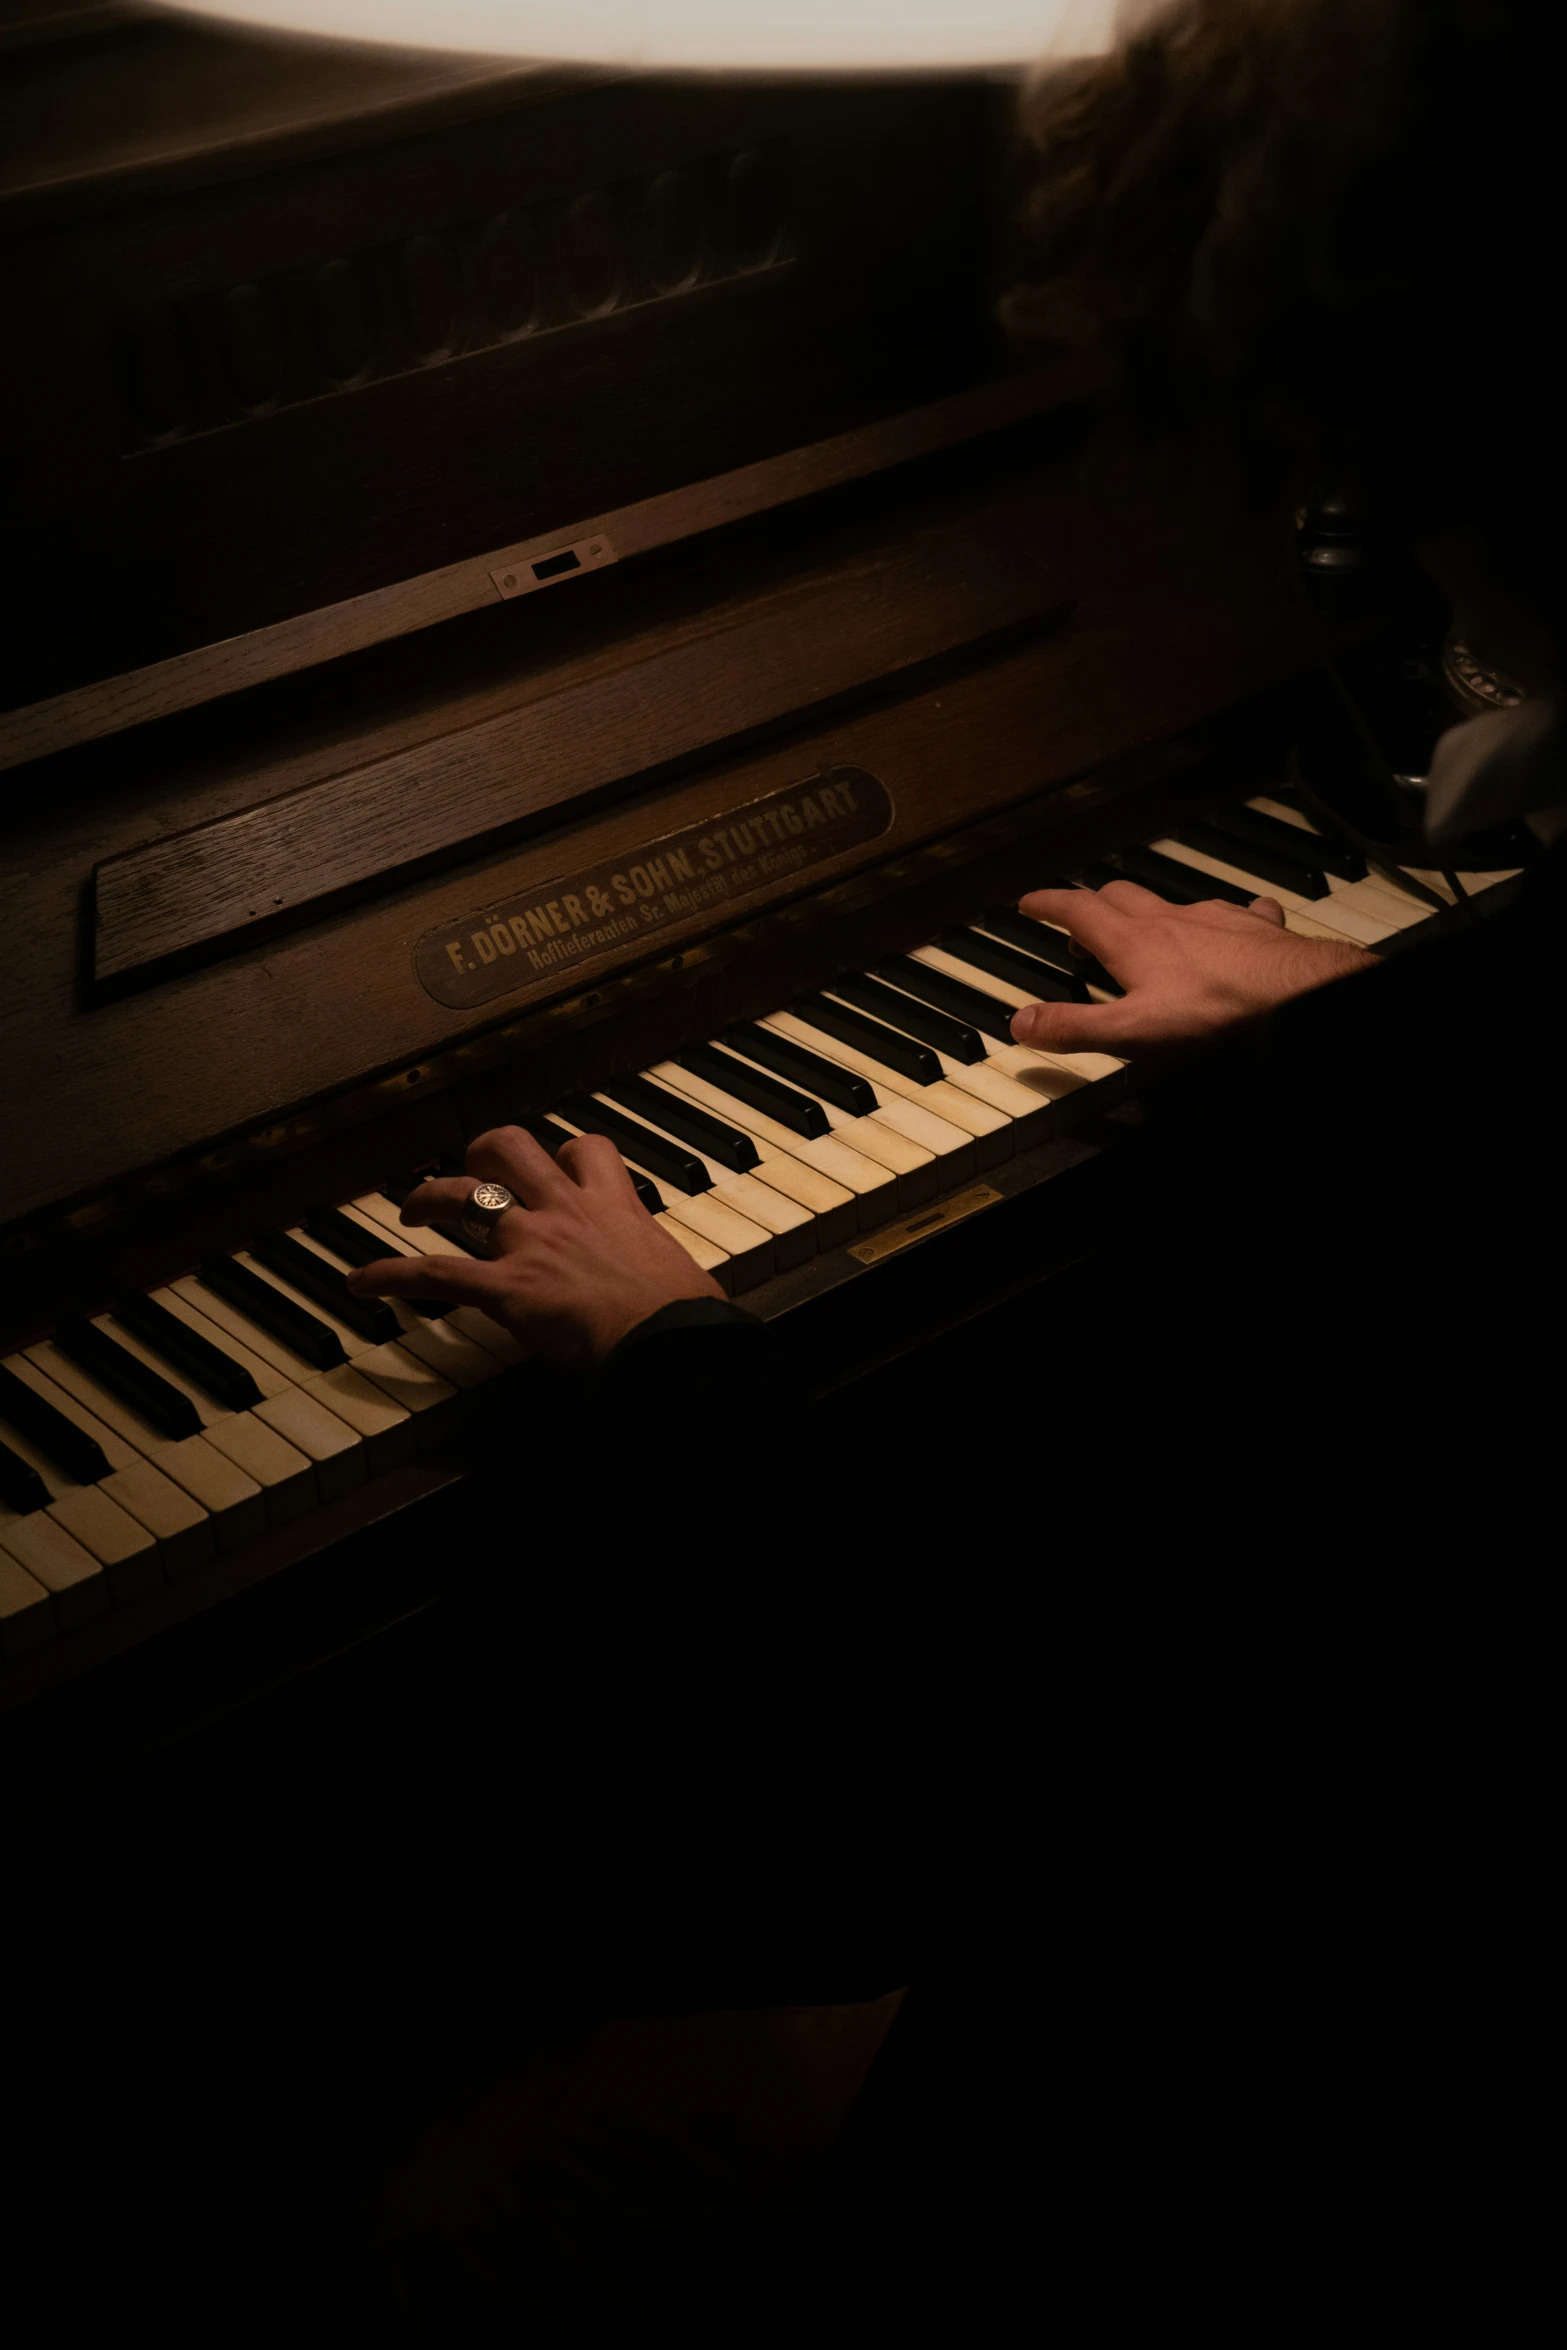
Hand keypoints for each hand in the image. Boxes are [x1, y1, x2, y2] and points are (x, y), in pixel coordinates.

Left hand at [344, 1125, 723, 1366]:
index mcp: (614, 1207)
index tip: (559, 1165)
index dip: (565, 1153)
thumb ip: (662, 1276)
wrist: (671, 1343)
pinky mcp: (504, 1288)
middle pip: (512, 1150)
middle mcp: (566, 1212)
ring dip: (429, 1197)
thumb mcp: (682, 1281)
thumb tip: (679, 1301)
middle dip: (484, 1154)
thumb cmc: (686, 1320)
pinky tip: (360, 1282)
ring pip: (463, 1195)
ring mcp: (530, 1245)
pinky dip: (391, 1275)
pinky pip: (433, 1274)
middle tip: (473, 1170)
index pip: (586, 1151)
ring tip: (412, 1209)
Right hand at [1009, 881, 1371, 1055]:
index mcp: (1130, 941)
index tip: (1029, 902)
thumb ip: (1073, 1027)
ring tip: (1145, 929)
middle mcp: (1167, 919)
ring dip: (1149, 911)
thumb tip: (1020, 1023)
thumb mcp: (1129, 1031)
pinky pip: (1236, 909)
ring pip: (1171, 901)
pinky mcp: (1252, 926)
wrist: (1289, 992)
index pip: (1076, 910)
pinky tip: (1234, 922)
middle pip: (1119, 897)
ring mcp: (1212, 918)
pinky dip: (1224, 915)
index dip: (1048, 904)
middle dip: (1094, 906)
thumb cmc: (1210, 1011)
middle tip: (1081, 925)